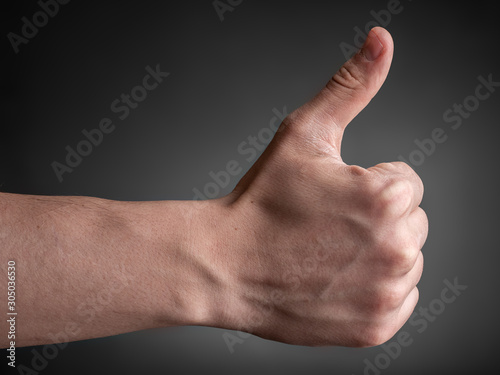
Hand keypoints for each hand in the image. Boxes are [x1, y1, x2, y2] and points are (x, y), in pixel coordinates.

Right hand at [209, 27, 427, 346]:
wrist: (225, 265)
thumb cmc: (261, 201)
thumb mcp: (305, 134)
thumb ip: (351, 84)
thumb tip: (382, 38)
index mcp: (386, 196)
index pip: (407, 184)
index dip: (367, 186)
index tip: (331, 200)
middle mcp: (397, 247)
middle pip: (412, 223)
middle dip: (376, 221)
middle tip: (326, 228)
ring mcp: (387, 293)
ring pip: (407, 260)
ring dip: (376, 255)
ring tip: (327, 254)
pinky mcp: (375, 327)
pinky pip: (399, 299)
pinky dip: (373, 291)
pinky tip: (335, 281)